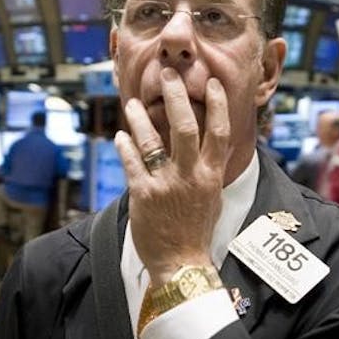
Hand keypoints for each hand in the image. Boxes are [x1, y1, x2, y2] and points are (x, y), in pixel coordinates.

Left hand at [114, 67, 230, 283]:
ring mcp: (166, 184)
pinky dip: (125, 147)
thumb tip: (214, 147)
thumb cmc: (197, 231)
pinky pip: (132, 162)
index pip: (218, 131)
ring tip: (133, 104)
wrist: (181, 263)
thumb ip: (211, 170)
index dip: (216, 104)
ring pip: (152, 141)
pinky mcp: (143, 194)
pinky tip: (120, 137)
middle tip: (167, 75)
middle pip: (185, 126)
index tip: (211, 82)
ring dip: (141, 119)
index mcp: (212, 175)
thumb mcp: (213, 198)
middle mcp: (191, 175)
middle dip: (176, 96)